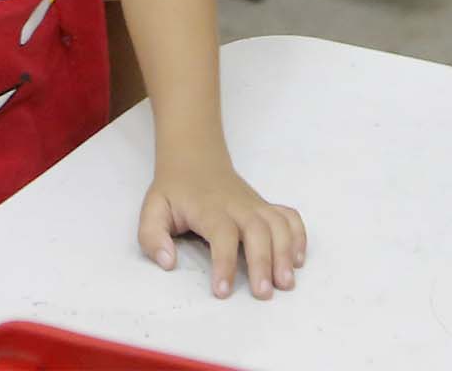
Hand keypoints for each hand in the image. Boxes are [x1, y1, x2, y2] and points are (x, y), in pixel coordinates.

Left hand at [138, 154, 307, 299]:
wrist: (194, 158)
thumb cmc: (174, 191)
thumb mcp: (152, 210)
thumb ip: (152, 237)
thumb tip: (168, 262)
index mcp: (209, 208)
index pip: (221, 234)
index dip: (223, 262)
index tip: (222, 291)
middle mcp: (237, 205)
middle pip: (257, 230)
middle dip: (263, 262)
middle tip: (264, 294)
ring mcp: (255, 205)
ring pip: (278, 224)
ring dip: (285, 253)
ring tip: (285, 283)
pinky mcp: (266, 206)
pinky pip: (289, 217)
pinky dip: (298, 236)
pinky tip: (298, 260)